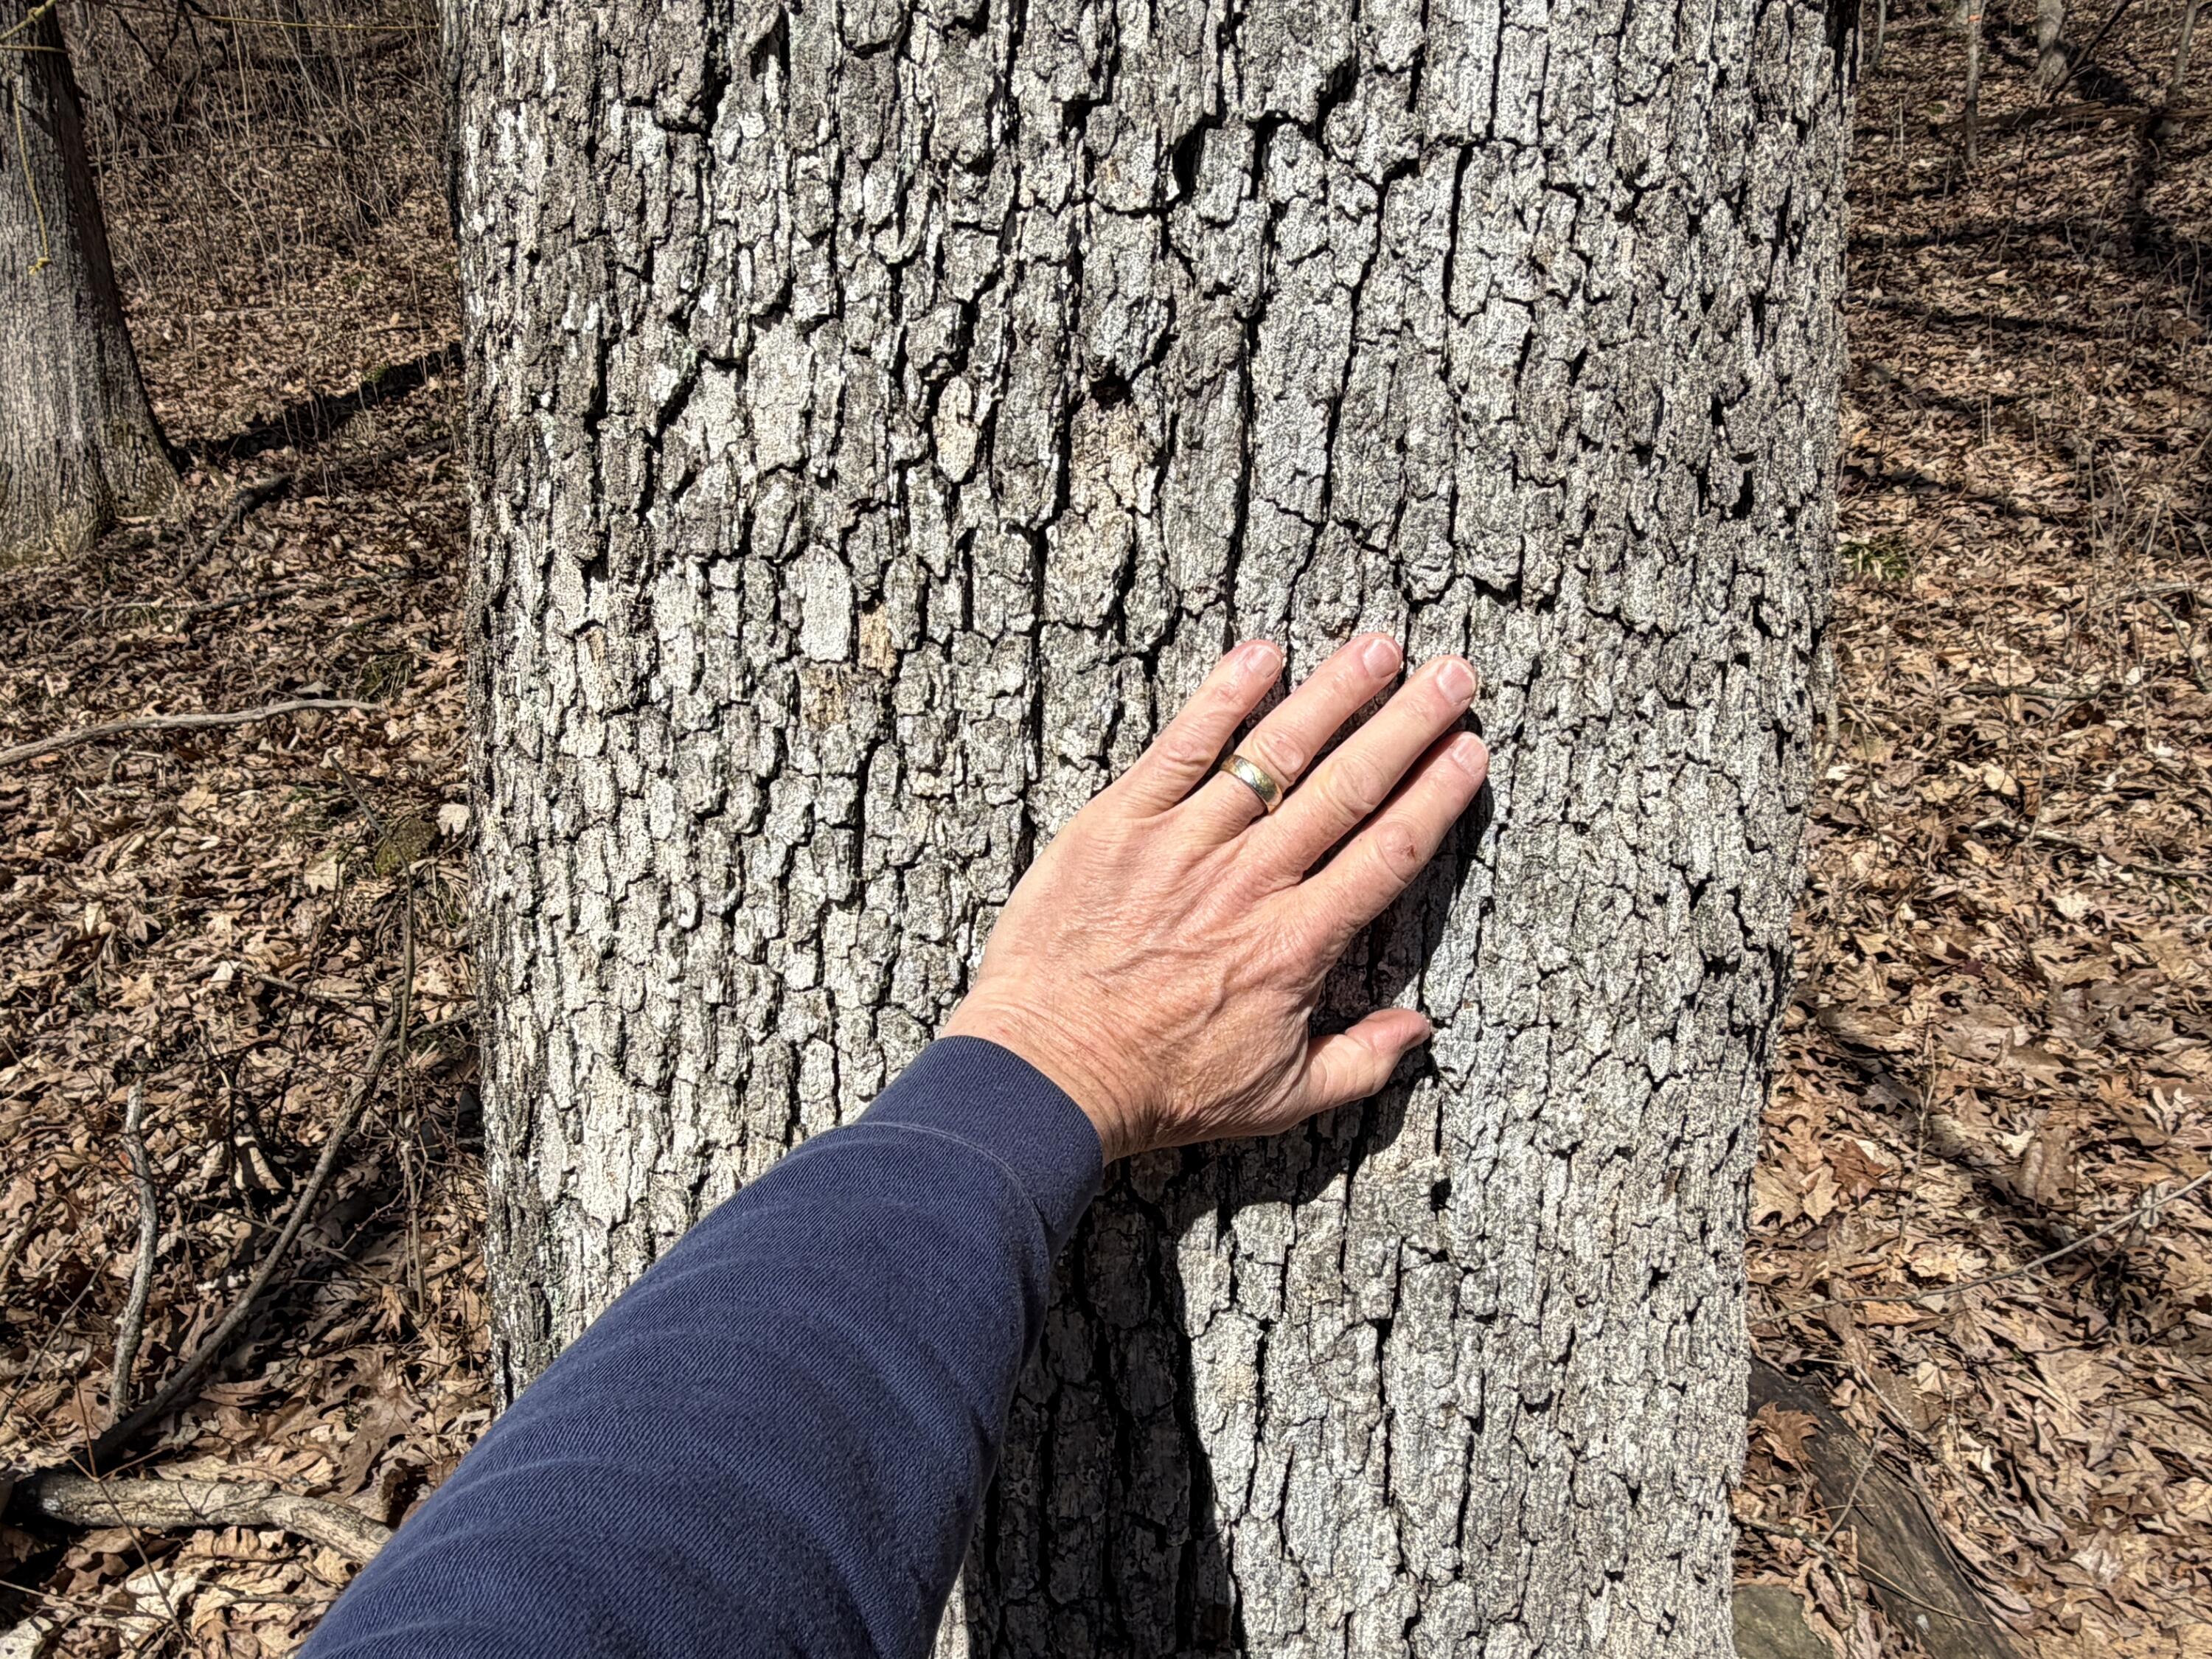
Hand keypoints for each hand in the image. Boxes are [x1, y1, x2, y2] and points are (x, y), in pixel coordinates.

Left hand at [944, 635, 1488, 1161]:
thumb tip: (1419, 1030)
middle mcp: (1252, 882)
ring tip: (1380, 646)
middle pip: (1349, 787)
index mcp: (1298, 944)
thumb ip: (1358, 1063)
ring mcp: (1185, 844)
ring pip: (1275, 753)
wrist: (1047, 1074)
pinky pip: (1180, 747)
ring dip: (1334, 694)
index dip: (1436, 796)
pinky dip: (1221, 697)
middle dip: (1408, 725)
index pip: (1388, 853)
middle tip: (1453, 675)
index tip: (1470, 750)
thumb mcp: (1277, 1098)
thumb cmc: (1158, 1092)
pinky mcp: (1120, 823)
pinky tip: (1262, 653)